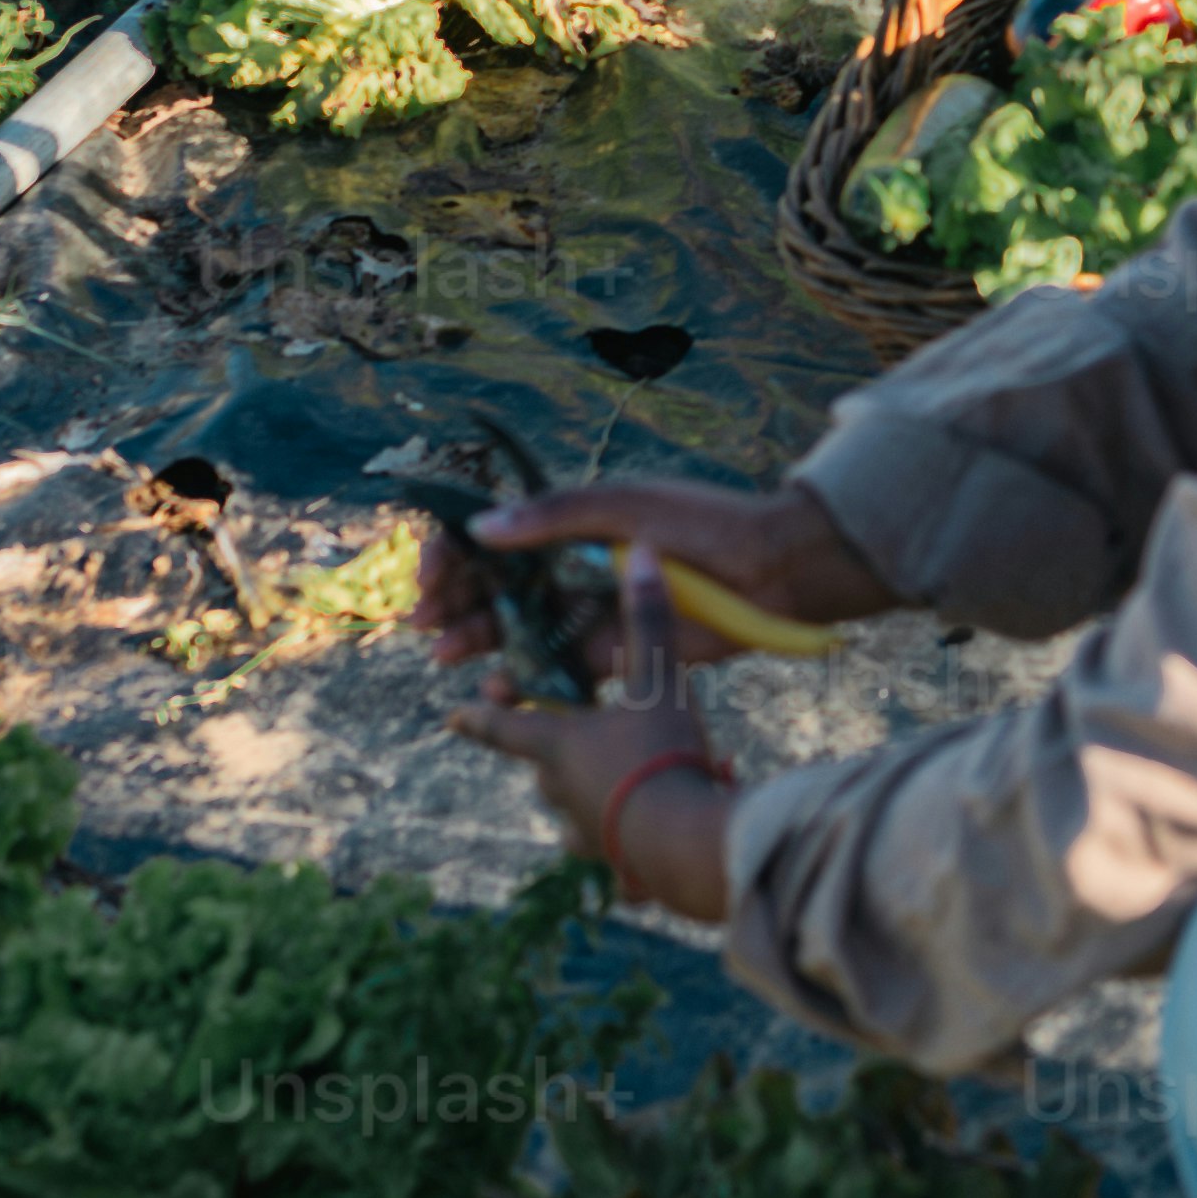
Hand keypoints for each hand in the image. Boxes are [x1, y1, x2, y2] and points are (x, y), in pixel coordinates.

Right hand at [419, 474, 894, 670]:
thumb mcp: (626, 506)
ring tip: (447, 658)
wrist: (770, 572)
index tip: (432, 574)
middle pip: (495, 584)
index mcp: (570, 520)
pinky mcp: (611, 651)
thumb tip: (482, 528)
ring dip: (477, 640)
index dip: (455, 551)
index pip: (495, 532)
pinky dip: (523, 681)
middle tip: (426, 624)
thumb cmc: (702, 524)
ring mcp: (589, 608)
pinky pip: (555, 668)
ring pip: (516, 628)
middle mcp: (572, 564)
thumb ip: (555, 516)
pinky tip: (498, 690)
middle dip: (454, 601)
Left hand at [442, 541, 740, 922]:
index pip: (503, 725)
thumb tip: (636, 548)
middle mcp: (559, 788)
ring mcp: (584, 830)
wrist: (681, 840)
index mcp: (556, 742)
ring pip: (571, 807)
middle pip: (541, 765)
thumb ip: (647, 617)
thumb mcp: (657, 678)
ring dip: (584, 795)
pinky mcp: (616, 862)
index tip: (452, 715)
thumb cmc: (658, 752)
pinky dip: (615, 838)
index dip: (478, 716)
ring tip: (611, 786)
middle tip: (561, 741)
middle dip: (549, 751)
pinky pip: (606, 846)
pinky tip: (635, 837)